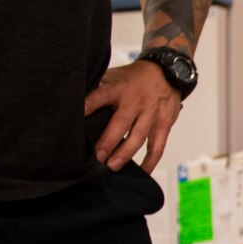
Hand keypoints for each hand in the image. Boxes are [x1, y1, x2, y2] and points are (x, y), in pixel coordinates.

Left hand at [85, 58, 183, 173]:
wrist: (167, 72)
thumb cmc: (135, 78)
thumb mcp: (115, 77)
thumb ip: (99, 89)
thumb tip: (75, 103)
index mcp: (119, 88)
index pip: (101, 96)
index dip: (89, 105)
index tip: (78, 116)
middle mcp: (135, 101)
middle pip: (120, 124)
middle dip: (108, 142)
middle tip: (97, 156)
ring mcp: (151, 114)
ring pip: (137, 138)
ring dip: (125, 154)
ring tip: (112, 166)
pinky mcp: (164, 124)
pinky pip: (157, 147)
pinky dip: (150, 161)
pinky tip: (142, 170)